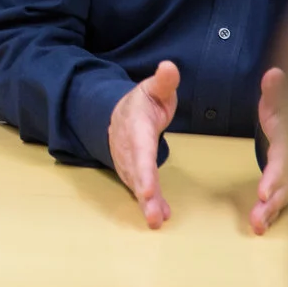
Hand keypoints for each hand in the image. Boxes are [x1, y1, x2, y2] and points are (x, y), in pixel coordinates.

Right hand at [108, 60, 180, 228]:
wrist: (118, 111)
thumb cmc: (144, 101)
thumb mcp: (154, 88)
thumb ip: (164, 81)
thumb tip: (169, 66)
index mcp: (136, 126)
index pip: (140, 151)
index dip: (143, 171)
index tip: (148, 190)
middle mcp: (128, 146)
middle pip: (135, 172)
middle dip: (143, 194)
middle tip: (154, 217)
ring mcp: (127, 159)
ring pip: (134, 182)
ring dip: (145, 202)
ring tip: (157, 219)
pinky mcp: (131, 169)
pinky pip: (137, 185)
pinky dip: (147, 201)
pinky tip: (160, 215)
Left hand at [250, 66, 287, 234]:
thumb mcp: (283, 101)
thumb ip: (277, 91)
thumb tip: (274, 73)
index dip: (276, 179)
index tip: (262, 193)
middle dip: (273, 205)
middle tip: (257, 221)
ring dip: (273, 214)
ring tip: (256, 227)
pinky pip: (286, 202)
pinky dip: (274, 214)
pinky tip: (260, 225)